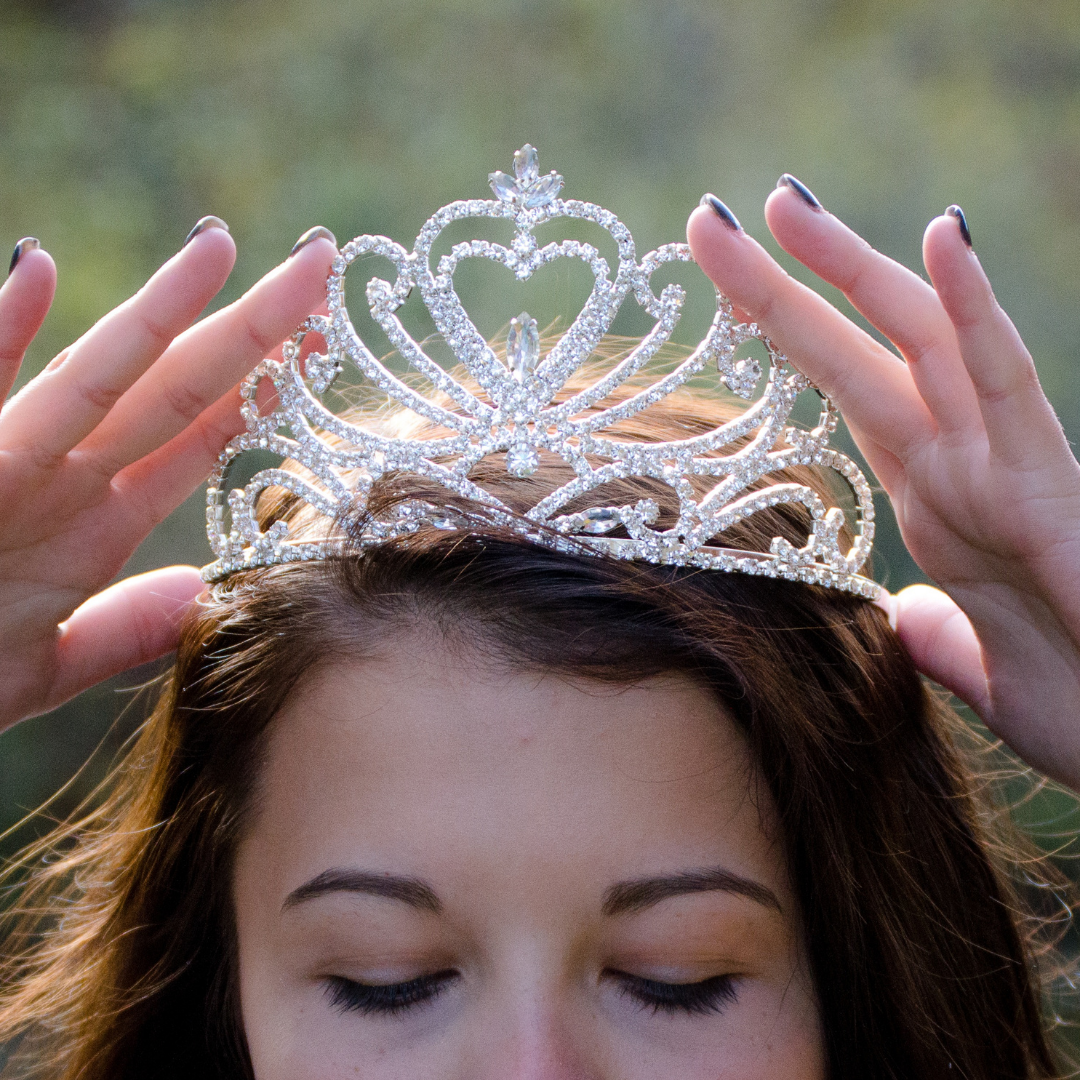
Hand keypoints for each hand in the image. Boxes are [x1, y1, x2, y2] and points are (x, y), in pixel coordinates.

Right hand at [0, 223, 336, 732]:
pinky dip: (0, 332)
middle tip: (319, 261)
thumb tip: (201, 592)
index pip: (200, 437)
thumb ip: (123, 627)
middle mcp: (66, 479)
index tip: (324, 345)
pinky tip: (40, 269)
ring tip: (218, 245)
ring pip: (100, 377)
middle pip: (177, 390)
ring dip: (160, 310)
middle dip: (251, 329)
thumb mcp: (48, 663)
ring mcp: (9, 465)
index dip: (265, 389)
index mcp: (99, 521)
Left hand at [687, 184, 1079, 789]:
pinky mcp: (1054, 486)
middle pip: (863, 347)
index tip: (718, 288)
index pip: (846, 394)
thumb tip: (904, 617)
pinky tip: (941, 237)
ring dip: (853, 267)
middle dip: (787, 281)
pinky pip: (1011, 383)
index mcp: (938, 497)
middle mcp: (964, 464)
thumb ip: (937, 634)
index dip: (784, 339)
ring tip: (781, 203)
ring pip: (922, 340)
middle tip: (709, 220)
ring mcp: (1008, 464)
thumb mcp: (980, 671)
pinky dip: (977, 310)